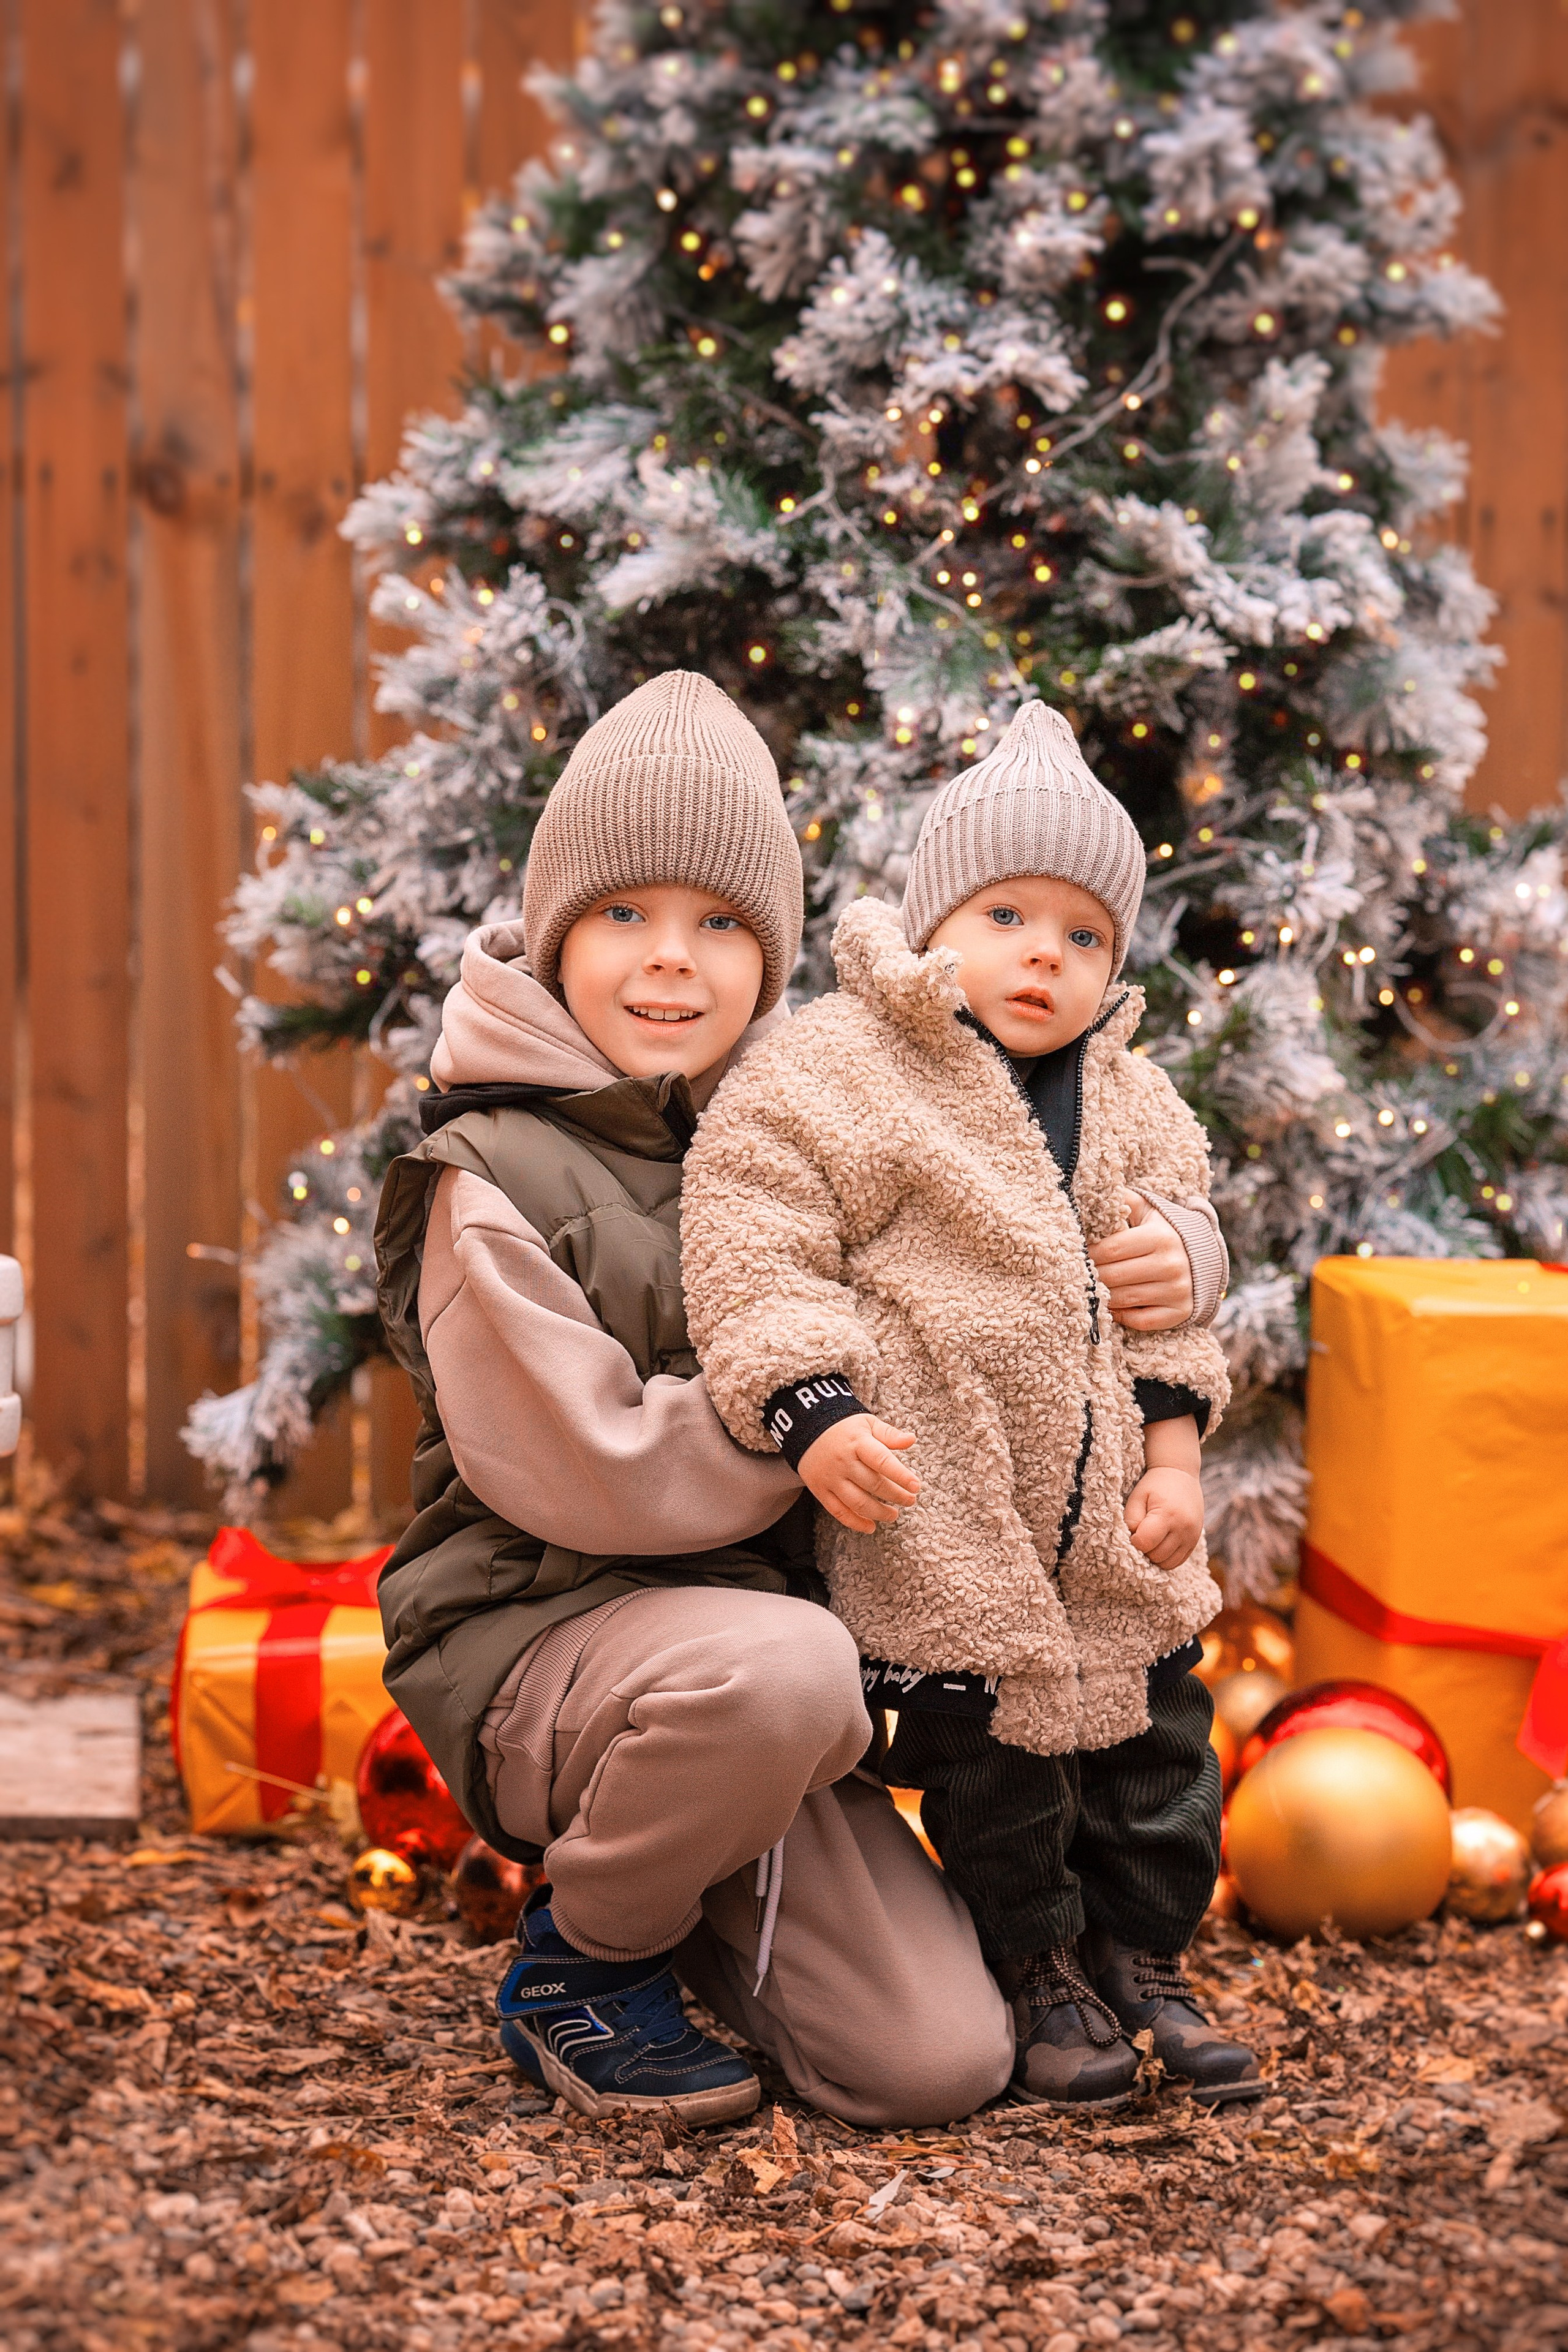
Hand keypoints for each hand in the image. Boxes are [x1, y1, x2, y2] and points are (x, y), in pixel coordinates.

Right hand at [798, 1414, 920, 1534]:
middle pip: (873, 1484)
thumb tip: (911, 1439)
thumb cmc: (843, 1427)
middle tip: (910, 1500)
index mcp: (857, 1442)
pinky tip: (870, 1527)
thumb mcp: (867, 1423)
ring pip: (857, 1502)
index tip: (916, 1486)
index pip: (882, 1460)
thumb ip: (889, 1434)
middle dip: (896, 1495)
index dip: (900, 1475)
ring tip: (894, 1514)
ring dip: (879, 1512)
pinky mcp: (820, 1489)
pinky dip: (855, 1522)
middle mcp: (843, 1461)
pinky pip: (838, 1511)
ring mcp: (830, 1478)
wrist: (805, 1428)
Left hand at [1089, 1193, 1193, 1329]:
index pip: (1110, 1249)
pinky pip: (1139, 1321)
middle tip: (1079, 1272)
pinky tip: (1112, 1305)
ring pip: (1123, 1299)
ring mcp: (1177, 1291)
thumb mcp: (1148, 1210)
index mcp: (1161, 1237)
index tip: (1078, 1252)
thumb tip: (1093, 1194)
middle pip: (1113, 1276)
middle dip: (1092, 1275)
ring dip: (1102, 1295)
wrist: (1204, 1257)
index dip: (1089, 1253)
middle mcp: (1171, 1265)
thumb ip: (1123, 1200)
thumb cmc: (1165, 1231)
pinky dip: (1121, 1315)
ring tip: (1092, 1287)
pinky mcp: (1179, 1312)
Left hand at [1124, 1466, 1204, 1569]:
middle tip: (1140, 1536)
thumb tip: (1132, 1540)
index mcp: (1167, 1514)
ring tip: (1150, 1540)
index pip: (1145, 1543)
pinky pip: (1178, 1561)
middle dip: (1144, 1550)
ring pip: (1167, 1563)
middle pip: (1156, 1556)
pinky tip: (1160, 1544)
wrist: (1181, 1474)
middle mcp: (1183, 1528)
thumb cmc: (1155, 1485)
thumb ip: (1131, 1520)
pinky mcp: (1195, 1541)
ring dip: (1155, 1557)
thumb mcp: (1138, 1497)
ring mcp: (1192, 1537)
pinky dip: (1166, 1558)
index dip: (1134, 1541)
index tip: (1132, 1532)